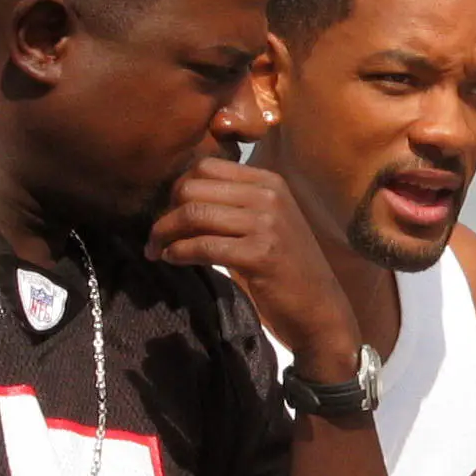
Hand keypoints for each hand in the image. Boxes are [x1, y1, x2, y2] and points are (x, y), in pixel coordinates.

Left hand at [146, 157, 360, 378]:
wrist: (319, 308)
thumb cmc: (285, 268)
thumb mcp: (264, 223)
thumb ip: (232, 204)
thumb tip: (176, 196)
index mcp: (268, 181)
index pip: (205, 167)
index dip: (177, 189)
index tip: (168, 213)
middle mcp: (269, 195)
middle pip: (193, 187)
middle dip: (165, 212)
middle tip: (156, 236)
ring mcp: (267, 223)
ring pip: (193, 214)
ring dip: (164, 233)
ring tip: (157, 250)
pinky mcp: (260, 253)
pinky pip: (202, 246)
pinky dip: (179, 253)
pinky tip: (173, 260)